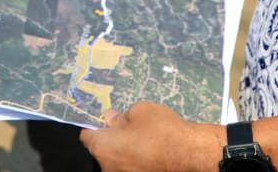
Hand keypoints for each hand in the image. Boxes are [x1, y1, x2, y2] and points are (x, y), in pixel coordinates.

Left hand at [80, 102, 220, 171]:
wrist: (190, 155)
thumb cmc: (161, 130)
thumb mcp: (139, 112)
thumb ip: (120, 117)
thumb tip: (111, 118)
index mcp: (102, 148)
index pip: (87, 136)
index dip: (95, 126)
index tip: (105, 121)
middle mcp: (108, 168)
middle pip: (102, 151)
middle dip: (111, 140)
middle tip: (127, 129)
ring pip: (117, 162)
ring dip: (124, 153)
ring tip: (142, 141)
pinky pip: (131, 168)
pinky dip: (136, 162)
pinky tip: (150, 154)